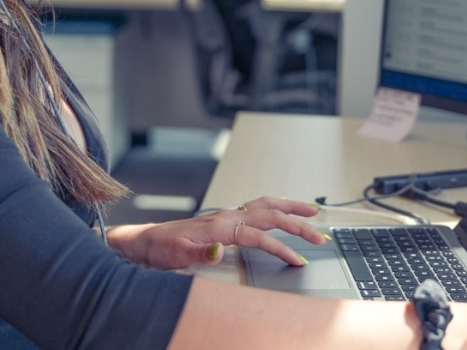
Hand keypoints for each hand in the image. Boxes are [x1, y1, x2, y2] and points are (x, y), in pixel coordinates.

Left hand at [105, 197, 326, 268]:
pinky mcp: (226, 218)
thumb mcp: (175, 256)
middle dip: (298, 224)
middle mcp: (227, 216)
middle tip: (320, 236)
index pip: (258, 236)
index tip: (298, 260)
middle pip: (270, 215)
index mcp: (220, 226)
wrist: (146, 241)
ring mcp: (227, 214)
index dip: (281, 248)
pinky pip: (257, 206)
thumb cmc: (161, 249)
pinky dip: (276, 206)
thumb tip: (220, 251)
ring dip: (291, 208)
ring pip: (266, 205)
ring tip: (313, 212)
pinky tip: (283, 209)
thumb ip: (199, 254)